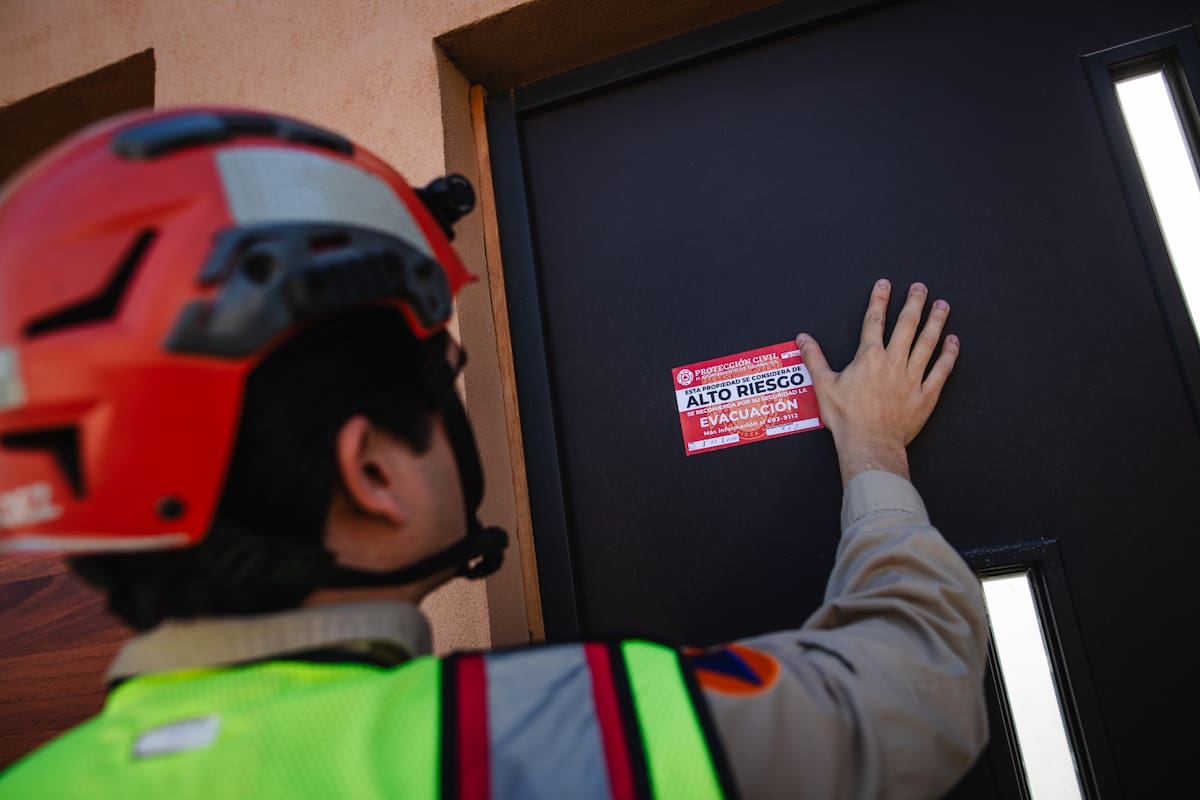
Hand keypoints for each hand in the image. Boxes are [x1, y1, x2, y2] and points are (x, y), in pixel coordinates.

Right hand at [796, 279, 959, 484]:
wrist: (869, 444)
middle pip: (906, 325)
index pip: (874, 320)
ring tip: (942, 306)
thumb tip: (803, 339)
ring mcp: (912, 377)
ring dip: (936, 321)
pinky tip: (953, 341)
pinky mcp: (926, 394)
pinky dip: (949, 354)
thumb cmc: (847, 418)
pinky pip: (942, 369)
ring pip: (927, 342)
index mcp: (869, 357)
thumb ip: (814, 358)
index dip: (879, 300)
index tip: (885, 285)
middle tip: (920, 288)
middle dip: (914, 303)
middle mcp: (893, 362)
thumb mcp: (824, 386)